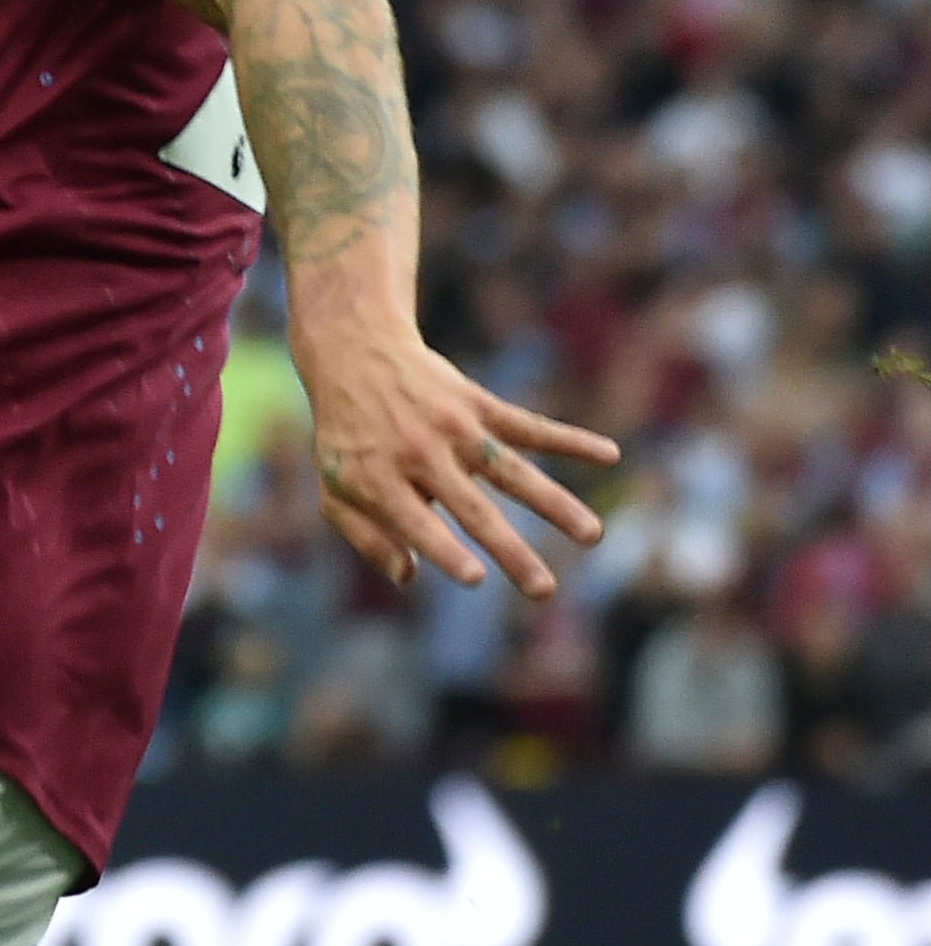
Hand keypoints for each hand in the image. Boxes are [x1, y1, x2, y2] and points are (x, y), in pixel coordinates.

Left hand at [292, 318, 617, 595]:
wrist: (354, 355)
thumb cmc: (347, 439)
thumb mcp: (335, 489)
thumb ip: (367, 537)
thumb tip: (411, 577)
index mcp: (378, 479)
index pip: (417, 523)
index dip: (444, 551)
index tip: (477, 579)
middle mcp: (419, 454)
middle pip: (473, 510)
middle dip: (511, 551)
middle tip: (544, 590)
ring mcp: (453, 427)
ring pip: (513, 472)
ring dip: (555, 504)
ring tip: (592, 535)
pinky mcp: (479, 405)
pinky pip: (530, 426)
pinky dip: (570, 440)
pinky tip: (610, 454)